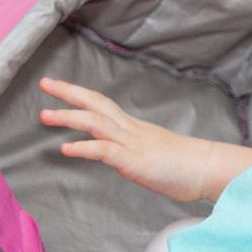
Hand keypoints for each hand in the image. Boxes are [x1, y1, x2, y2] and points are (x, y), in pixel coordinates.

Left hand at [40, 77, 251, 204]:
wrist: (207, 168)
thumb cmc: (185, 165)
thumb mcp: (153, 153)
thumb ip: (134, 150)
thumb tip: (122, 154)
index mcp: (132, 128)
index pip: (101, 104)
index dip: (78, 94)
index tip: (57, 87)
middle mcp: (129, 130)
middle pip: (95, 103)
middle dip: (68, 92)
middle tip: (45, 83)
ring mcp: (131, 143)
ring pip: (95, 122)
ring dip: (68, 117)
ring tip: (45, 116)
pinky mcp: (134, 161)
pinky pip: (104, 151)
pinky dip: (83, 148)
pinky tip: (65, 149)